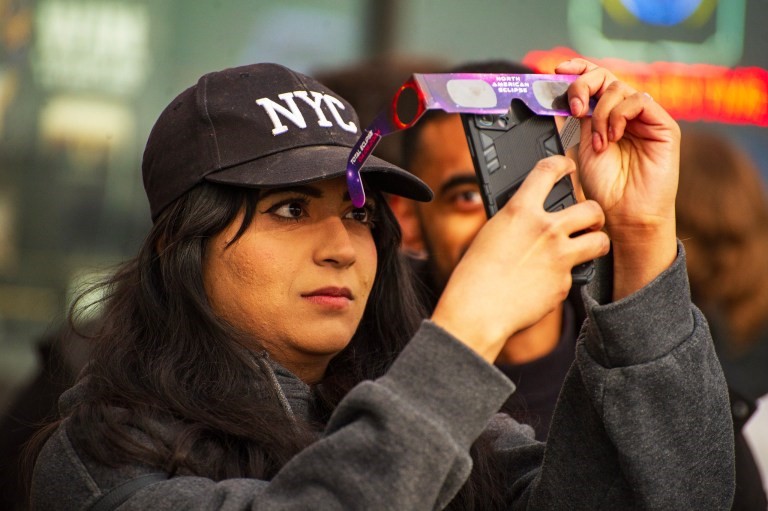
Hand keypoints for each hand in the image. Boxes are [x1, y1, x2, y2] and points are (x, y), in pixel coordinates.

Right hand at [431, 156, 608, 362]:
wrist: (478, 309)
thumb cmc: (475, 273)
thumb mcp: (492, 233)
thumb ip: (518, 219)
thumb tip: (533, 216)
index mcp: (521, 210)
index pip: (549, 171)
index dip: (562, 164)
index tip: (567, 168)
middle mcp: (546, 229)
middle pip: (591, 208)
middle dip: (593, 213)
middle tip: (588, 220)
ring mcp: (559, 257)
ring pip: (599, 241)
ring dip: (596, 241)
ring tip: (587, 246)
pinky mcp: (564, 283)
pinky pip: (576, 274)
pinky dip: (566, 276)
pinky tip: (548, 281)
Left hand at [556, 59, 679, 298]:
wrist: (624, 215)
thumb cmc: (604, 189)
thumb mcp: (576, 150)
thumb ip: (570, 123)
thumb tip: (554, 97)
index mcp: (603, 116)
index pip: (593, 81)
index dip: (577, 69)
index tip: (557, 70)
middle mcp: (624, 113)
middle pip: (605, 77)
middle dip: (584, 85)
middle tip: (575, 107)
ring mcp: (644, 118)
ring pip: (619, 88)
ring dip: (600, 112)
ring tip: (597, 142)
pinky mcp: (663, 125)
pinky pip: (639, 101)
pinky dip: (619, 115)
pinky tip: (611, 137)